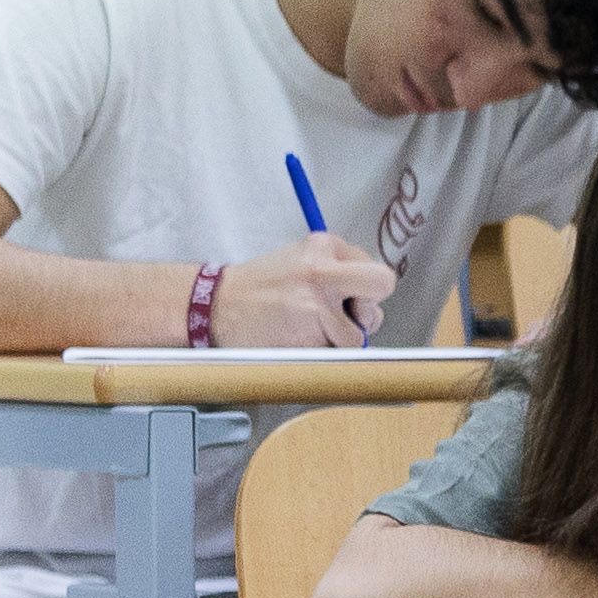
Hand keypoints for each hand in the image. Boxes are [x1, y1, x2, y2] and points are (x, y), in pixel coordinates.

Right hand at [211, 233, 395, 348]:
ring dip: (338, 338)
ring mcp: (318, 301)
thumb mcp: (301, 260)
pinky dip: (321, 352)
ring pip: (360, 331)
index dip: (367, 290)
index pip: (376, 269)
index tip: (348, 296)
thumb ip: (340, 273)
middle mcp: (323, 268)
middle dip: (371, 307)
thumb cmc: (260, 289)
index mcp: (324, 244)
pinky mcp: (310, 331)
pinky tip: (297, 338)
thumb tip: (373, 299)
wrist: (214, 306)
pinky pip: (336, 352)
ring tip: (304, 326)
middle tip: (348, 315)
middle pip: (383, 285)